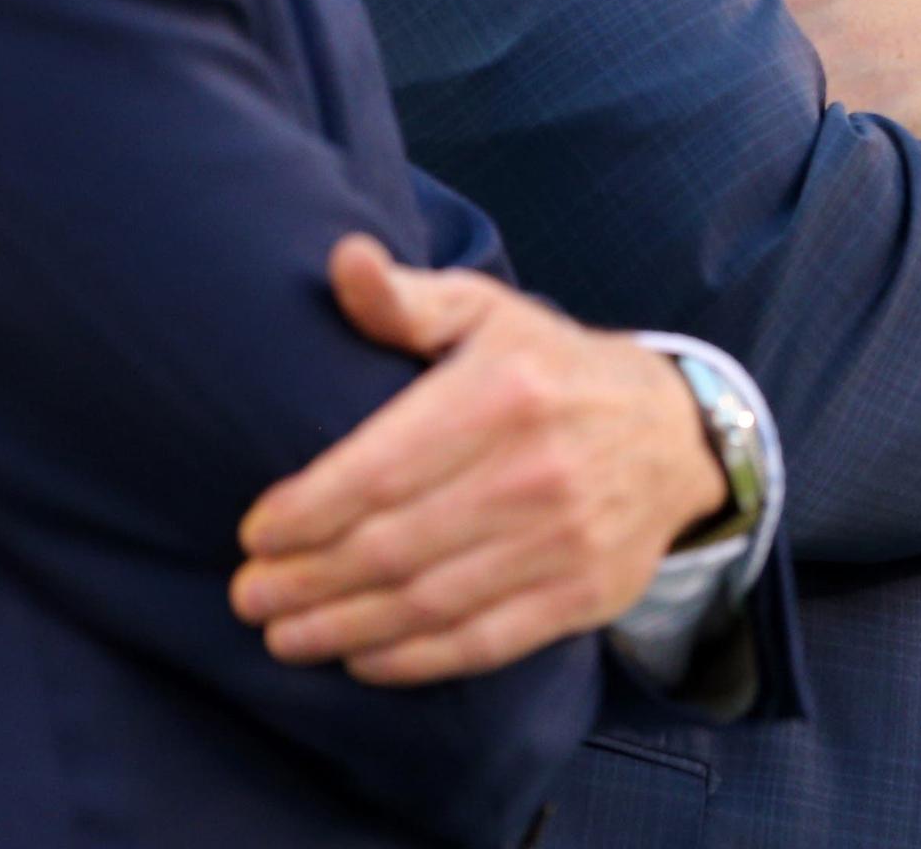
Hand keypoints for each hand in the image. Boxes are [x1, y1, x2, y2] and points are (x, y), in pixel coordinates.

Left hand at [231, 235, 727, 684]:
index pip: (380, 468)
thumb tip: (343, 260)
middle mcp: (536, 469)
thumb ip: (408, 298)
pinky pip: (483, 642)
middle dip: (307, 579)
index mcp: (502, 393)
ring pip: (429, 601)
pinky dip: (413, 660)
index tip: (254, 532)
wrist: (672, 434)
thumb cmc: (551, 368)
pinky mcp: (583, 593)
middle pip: (394, 544)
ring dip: (343, 628)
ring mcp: (564, 538)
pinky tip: (360, 659)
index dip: (307, 511)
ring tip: (283, 635)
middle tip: (248, 596)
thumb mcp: (487, 313)